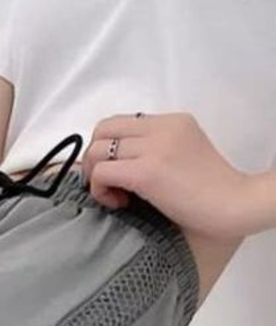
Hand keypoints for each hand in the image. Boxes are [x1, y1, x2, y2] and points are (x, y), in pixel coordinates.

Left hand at [83, 112, 260, 240]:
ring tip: (116, 197)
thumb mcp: (183, 154)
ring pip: (96, 151)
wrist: (231, 204)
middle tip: (105, 184)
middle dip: (93, 159)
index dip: (108, 148)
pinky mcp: (146, 172)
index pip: (120, 123)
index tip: (116, 173)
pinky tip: (119, 204)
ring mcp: (153, 148)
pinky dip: (100, 191)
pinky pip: (102, 173)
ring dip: (96, 178)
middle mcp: (161, 127)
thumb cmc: (209, 190)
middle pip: (102, 130)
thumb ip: (155, 149)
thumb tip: (119, 162)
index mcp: (171, 121)